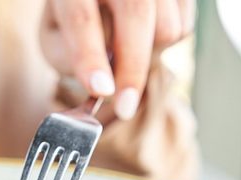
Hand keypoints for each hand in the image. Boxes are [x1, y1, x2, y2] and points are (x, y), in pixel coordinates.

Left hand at [41, 0, 194, 119]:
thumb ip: (69, 58)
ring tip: (127, 54)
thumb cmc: (75, 14)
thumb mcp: (56, 35)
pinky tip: (145, 37)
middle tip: (124, 107)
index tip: (102, 91)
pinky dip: (165, 46)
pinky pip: (184, 27)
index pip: (81, 17)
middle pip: (135, 13)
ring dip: (149, 57)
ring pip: (166, 27)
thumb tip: (101, 85)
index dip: (91, 56)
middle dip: (132, 67)